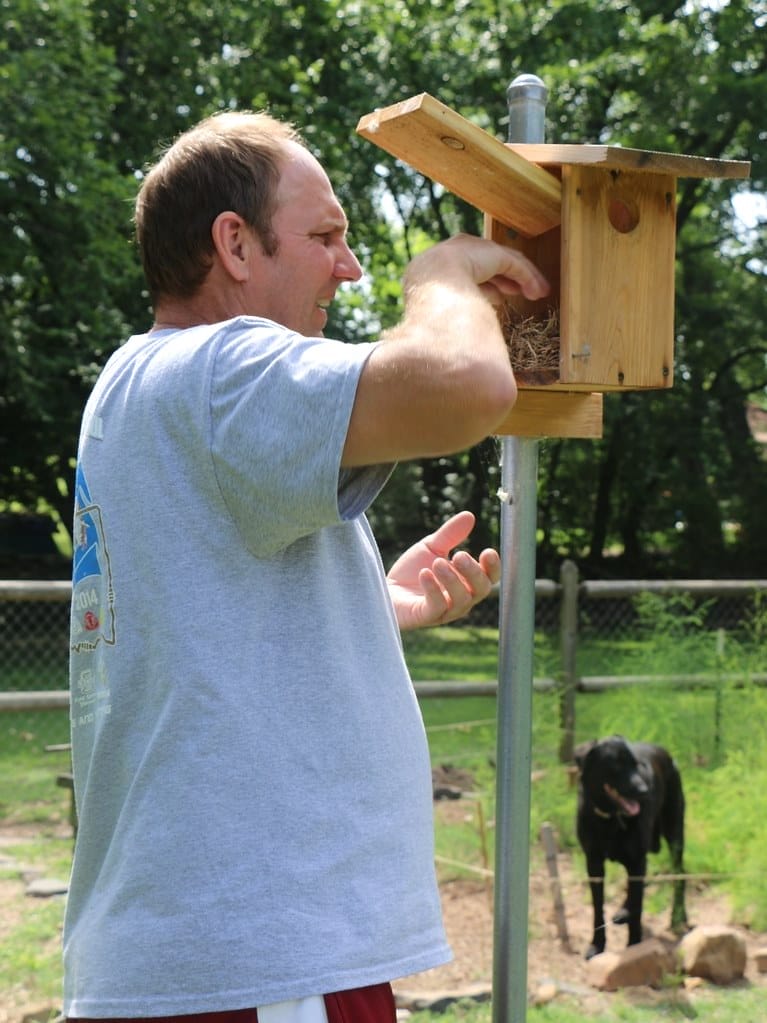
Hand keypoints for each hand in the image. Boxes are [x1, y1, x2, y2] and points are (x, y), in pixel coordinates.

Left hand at [386, 511, 500, 630]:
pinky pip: (436, 607)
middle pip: (480, 590)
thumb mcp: (431, 547)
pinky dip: (433, 590)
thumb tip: (469, 515)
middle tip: (460, 555)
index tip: (488, 551)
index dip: (493, 567)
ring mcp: (445, 611)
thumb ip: (450, 534)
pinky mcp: (426, 617)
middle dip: (473, 572)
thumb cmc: (412, 571)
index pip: (489, 578)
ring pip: (461, 600)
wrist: (385, 589)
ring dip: (452, 580)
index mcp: (467, 583)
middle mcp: (462, 599)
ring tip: (438, 563)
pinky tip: (425, 574)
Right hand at [403, 234, 549, 307]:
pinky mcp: (491, 252)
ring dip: (522, 279)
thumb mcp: (444, 314)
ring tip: (538, 293)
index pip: (467, 273)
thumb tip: (469, 332)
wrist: (432, 289)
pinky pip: (513, 265)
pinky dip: (527, 277)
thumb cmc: (431, 312)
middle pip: (488, 264)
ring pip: (504, 263)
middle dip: (506, 280)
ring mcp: (472, 249)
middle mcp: (454, 253)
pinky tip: (539, 292)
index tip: (499, 299)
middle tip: (521, 293)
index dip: (487, 285)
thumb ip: (458, 313)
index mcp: (436, 268)